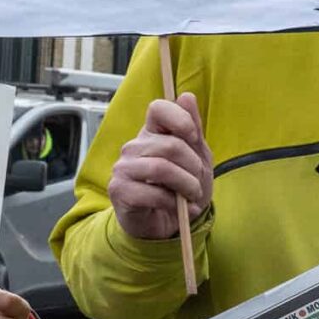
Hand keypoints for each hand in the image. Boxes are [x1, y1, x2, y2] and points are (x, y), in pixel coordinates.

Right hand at [109, 92, 213, 241]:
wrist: (165, 223)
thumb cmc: (180, 187)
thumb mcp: (196, 159)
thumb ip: (193, 130)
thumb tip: (187, 96)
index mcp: (152, 133)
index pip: (158, 108)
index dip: (180, 119)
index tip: (194, 138)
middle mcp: (134, 146)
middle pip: (171, 145)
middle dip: (194, 168)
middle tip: (199, 183)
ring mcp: (123, 167)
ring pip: (162, 168)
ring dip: (186, 186)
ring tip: (192, 197)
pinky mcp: (119, 189)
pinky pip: (153, 192)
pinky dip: (174, 204)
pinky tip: (181, 209)